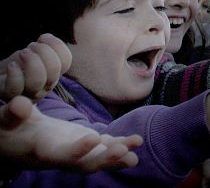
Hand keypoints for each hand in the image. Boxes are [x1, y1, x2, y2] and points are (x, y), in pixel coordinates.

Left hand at [0, 34, 71, 101]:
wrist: (2, 74)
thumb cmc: (20, 62)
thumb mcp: (36, 52)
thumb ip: (47, 46)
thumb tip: (47, 37)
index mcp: (54, 74)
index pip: (65, 61)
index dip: (57, 45)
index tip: (44, 37)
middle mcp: (45, 86)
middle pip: (54, 70)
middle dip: (43, 51)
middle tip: (31, 46)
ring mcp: (29, 93)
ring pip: (37, 81)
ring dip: (31, 62)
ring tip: (23, 53)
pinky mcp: (11, 95)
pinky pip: (17, 88)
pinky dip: (15, 74)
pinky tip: (12, 65)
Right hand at [0, 96, 141, 171]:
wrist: (15, 138)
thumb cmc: (8, 127)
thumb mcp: (5, 119)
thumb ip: (12, 113)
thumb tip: (18, 104)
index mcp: (43, 150)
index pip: (61, 155)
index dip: (77, 150)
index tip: (94, 138)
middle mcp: (61, 156)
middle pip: (85, 163)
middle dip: (106, 159)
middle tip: (125, 152)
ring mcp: (75, 152)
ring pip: (99, 157)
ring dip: (119, 153)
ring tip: (137, 144)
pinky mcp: (83, 145)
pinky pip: (103, 147)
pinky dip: (119, 144)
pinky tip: (136, 142)